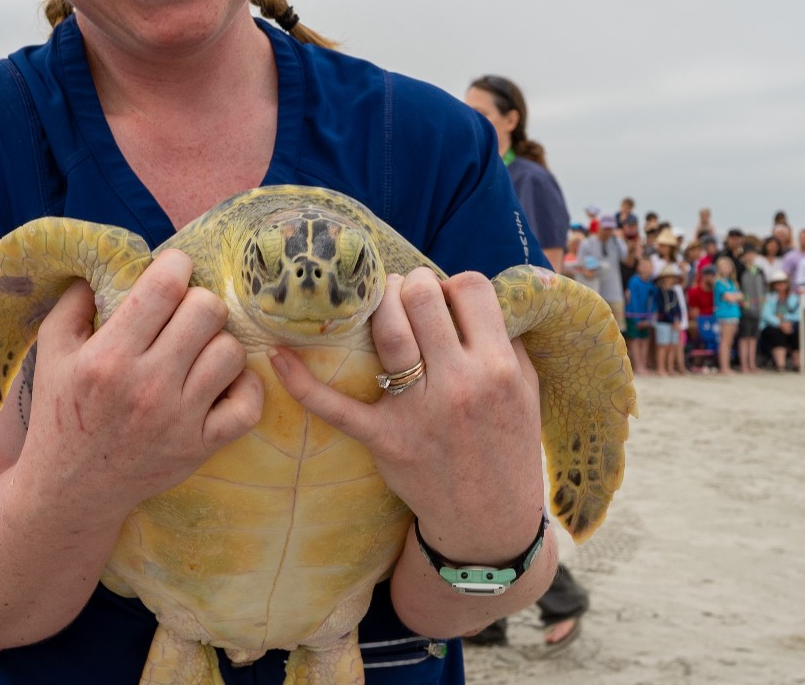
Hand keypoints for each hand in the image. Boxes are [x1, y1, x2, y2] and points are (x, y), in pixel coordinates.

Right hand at [16, 250, 263, 513]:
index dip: (176, 266)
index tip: (172, 271)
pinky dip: (244, 387)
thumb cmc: (61, 413)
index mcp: (108, 356)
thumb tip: (109, 260)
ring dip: (217, 343)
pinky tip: (223, 381)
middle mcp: (147, 385)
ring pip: (231, 351)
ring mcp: (178, 419)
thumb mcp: (51, 352)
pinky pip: (248, 405)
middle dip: (198, 302)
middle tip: (184, 314)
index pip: (165, 287)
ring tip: (198, 350)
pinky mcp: (200, 447)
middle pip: (206, 311)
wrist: (71, 489)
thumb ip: (75, 301)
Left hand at [270, 268, 545, 557]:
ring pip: (387, 331)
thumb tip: (470, 298)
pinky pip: (336, 407)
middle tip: (402, 297)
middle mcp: (461, 383)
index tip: (443, 300)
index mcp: (499, 367)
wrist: (490, 519)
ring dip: (375, 307)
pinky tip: (278, 356)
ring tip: (372, 310)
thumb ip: (506, 341)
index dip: (451, 284)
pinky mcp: (385, 439)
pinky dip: (301, 382)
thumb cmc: (507, 446)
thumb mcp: (525, 390)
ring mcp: (419, 412)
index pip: (471, 288)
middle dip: (408, 285)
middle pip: (422, 297)